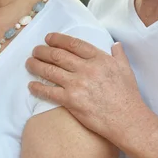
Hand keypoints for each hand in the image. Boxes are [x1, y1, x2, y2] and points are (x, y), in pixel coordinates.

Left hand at [26, 33, 153, 148]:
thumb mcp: (126, 69)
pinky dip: (37, 88)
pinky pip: (49, 92)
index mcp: (99, 58)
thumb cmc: (128, 96)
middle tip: (35, 50)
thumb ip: (118, 55)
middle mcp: (86, 68)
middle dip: (43, 51)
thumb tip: (115, 44)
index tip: (49, 38)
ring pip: (50, 71)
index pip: (74, 44)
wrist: (127, 120)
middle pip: (58, 55)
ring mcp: (77, 84)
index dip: (58, 39)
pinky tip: (31, 85)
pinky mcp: (71, 101)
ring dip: (36, 65)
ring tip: (29, 63)